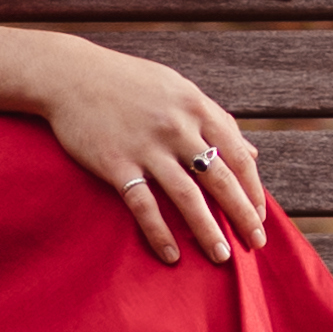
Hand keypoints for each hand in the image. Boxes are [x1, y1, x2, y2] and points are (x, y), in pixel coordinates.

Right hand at [38, 38, 269, 267]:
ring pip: (187, 196)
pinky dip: (159, 233)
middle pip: (220, 179)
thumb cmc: (130, 83)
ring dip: (207, 230)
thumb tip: (251, 152)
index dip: (253, 189)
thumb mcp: (179, 91)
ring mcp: (146, 146)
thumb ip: (217, 120)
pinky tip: (171, 255)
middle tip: (256, 243)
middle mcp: (177, 127)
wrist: (72, 75)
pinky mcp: (116, 163)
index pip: (237, 156)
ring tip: (222, 256)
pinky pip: (144, 205)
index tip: (261, 216)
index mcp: (196, 107)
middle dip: (242, 215)